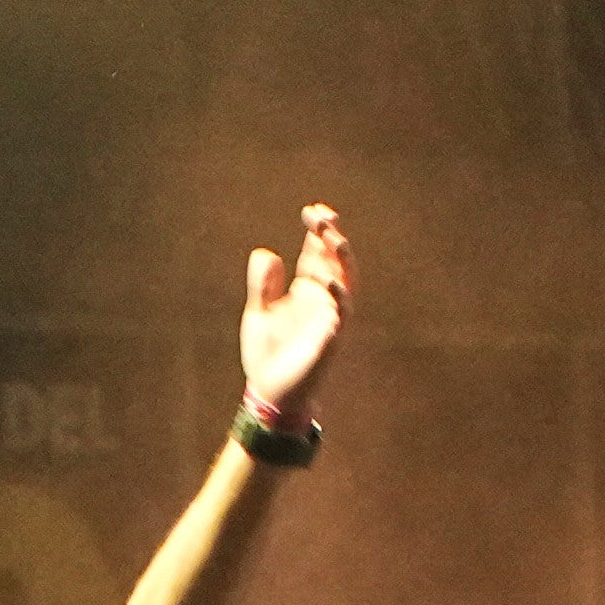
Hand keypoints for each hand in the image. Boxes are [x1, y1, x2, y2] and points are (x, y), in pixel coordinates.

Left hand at [231, 203, 351, 420]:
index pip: (317, 253)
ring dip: (340, 258)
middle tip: (319, 216)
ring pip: (346, 281)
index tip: (312, 211)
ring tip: (330, 235)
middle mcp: (322, 300)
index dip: (318, 231)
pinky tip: (326, 279)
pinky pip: (340, 313)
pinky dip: (337, 295)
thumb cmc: (267, 355)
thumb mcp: (258, 312)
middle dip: (330, 236)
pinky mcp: (330, 339)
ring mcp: (329, 318)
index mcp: (305, 291)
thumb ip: (263, 284)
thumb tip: (267, 252)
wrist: (270, 394)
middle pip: (335, 260)